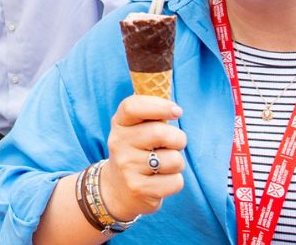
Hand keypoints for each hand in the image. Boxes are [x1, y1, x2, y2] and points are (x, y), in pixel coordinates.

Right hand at [100, 96, 186, 220]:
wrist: (117, 188)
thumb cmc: (137, 151)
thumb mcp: (136, 128)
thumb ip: (152, 115)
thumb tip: (175, 108)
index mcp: (119, 123)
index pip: (132, 106)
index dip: (159, 106)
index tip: (177, 111)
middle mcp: (118, 143)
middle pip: (161, 133)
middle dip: (178, 139)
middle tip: (174, 144)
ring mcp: (126, 167)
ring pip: (173, 160)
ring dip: (177, 163)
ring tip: (163, 165)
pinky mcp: (138, 188)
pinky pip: (175, 181)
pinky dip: (175, 181)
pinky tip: (160, 181)